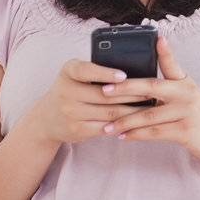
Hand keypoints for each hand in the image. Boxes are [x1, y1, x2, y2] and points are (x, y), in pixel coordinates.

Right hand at [23, 58, 150, 147]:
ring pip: (109, 112)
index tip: (123, 76)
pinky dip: (122, 124)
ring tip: (149, 107)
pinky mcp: (77, 129)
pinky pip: (105, 127)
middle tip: (152, 92)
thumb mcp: (75, 75)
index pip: (86, 70)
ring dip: (132, 111)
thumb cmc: (70, 90)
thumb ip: (95, 69)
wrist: (47, 118)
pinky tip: (136, 122)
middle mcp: (66, 91)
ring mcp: (70, 112)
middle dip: (132, 94)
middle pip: (105, 94)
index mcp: (68, 71)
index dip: (105, 73)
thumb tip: (133, 70)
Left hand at [101, 35, 199, 165]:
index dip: (165, 50)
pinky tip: (122, 136)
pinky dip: (136, 135)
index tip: (157, 37)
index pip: (171, 63)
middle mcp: (187, 94)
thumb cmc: (196, 115)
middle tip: (104, 90)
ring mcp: (186, 113)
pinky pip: (155, 133)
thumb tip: (137, 82)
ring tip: (107, 125)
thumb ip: (166, 86)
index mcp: (184, 82)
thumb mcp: (186, 95)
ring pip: (149, 115)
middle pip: (151, 87)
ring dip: (125, 121)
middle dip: (125, 88)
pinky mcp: (185, 132)